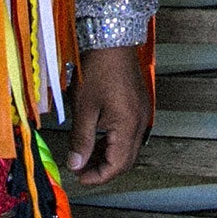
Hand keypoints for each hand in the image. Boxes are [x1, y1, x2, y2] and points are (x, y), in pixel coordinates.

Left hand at [65, 45, 149, 183]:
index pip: (116, 166)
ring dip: (108, 157)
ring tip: (85, 155)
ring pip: (128, 149)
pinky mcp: (138, 106)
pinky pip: (129, 134)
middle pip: (125, 161)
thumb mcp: (84, 107)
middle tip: (80, 170)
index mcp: (128, 125)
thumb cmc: (98, 68)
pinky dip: (113, 143)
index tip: (78, 177)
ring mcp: (141, 114)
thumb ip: (81, 140)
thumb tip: (75, 164)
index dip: (97, 177)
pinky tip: (97, 139)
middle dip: (103, 170)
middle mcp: (140, 122)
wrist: (113, 40)